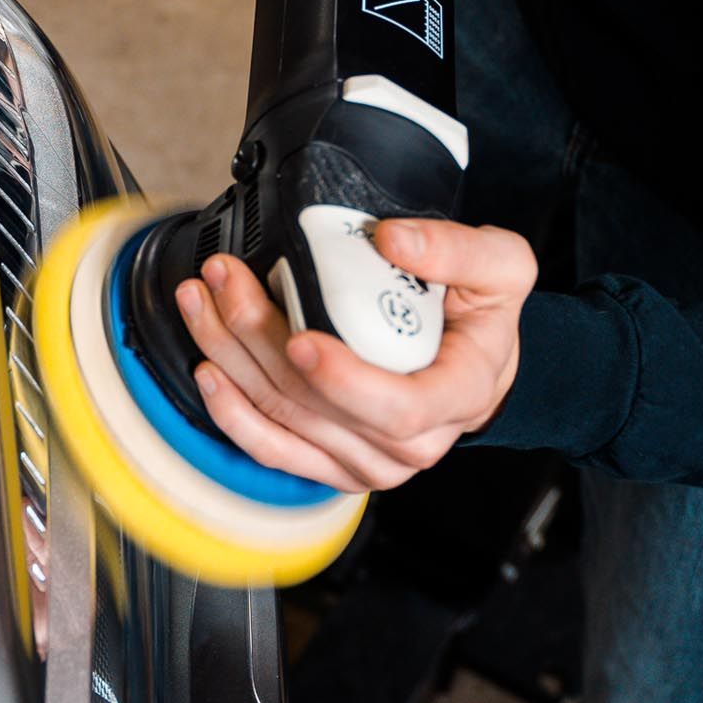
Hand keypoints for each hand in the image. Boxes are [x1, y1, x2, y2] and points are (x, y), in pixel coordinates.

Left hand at [174, 218, 535, 491]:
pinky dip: (232, 412)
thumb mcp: (500, 266)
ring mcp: (368, 462)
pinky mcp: (333, 464)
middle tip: (224, 278)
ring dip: (231, 356)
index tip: (300, 339)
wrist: (474, 366)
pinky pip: (273, 450)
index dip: (343, 380)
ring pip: (284, 419)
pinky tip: (208, 370)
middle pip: (318, 405)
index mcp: (456, 396)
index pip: (396, 407)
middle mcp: (411, 444)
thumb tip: (393, 238)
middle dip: (259, 337)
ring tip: (201, 299)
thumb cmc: (483, 319)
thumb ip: (457, 248)